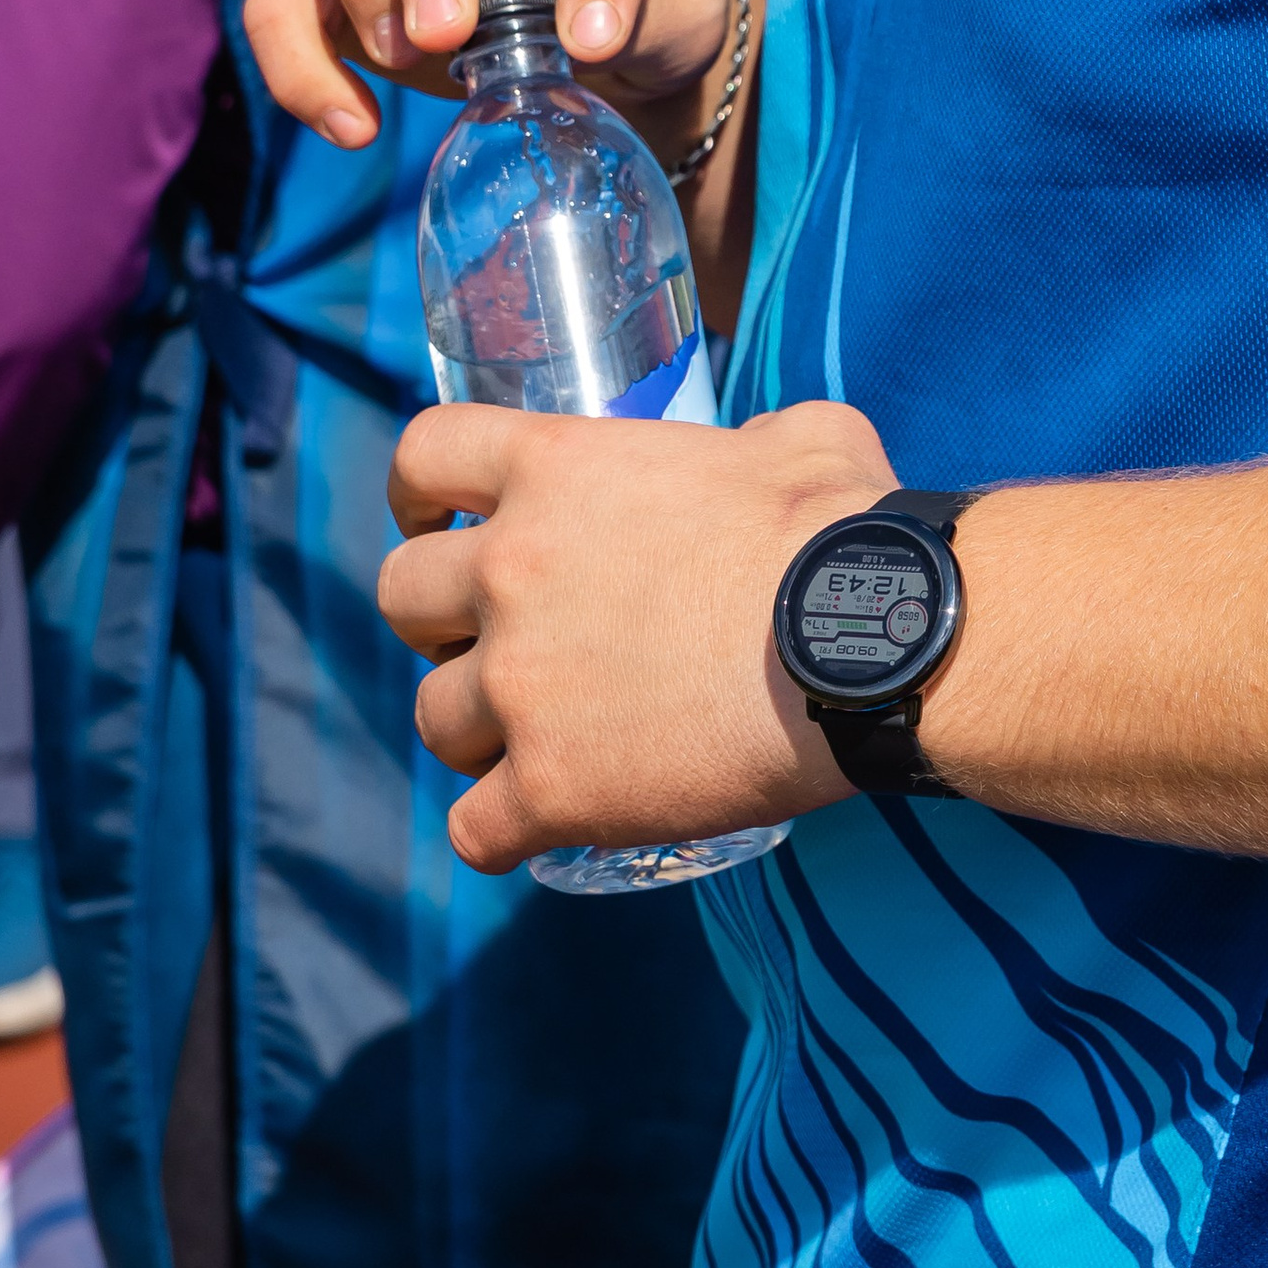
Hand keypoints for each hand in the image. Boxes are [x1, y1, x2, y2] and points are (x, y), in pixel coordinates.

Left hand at [380, 392, 897, 869]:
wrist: (865, 643)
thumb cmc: (840, 529)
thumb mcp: (798, 439)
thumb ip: (751, 437)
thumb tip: (757, 457)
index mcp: (557, 468)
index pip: (424, 456)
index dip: (421, 494)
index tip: (435, 521)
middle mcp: (512, 570)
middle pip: (401, 596)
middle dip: (440, 621)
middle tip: (501, 642)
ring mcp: (521, 686)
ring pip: (432, 720)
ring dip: (477, 730)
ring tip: (539, 740)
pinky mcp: (551, 789)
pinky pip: (474, 829)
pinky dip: (502, 829)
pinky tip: (542, 823)